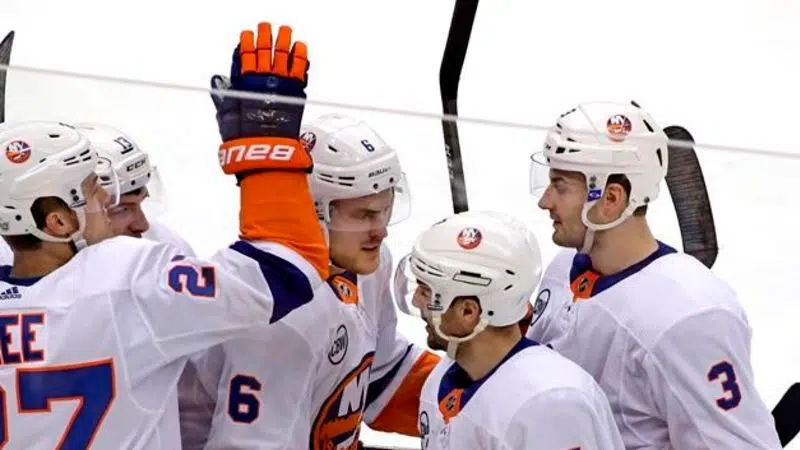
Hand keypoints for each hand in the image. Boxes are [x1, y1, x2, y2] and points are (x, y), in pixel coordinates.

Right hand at [211, 22, 311, 177]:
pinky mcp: (295, 92)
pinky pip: (298, 69)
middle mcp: (261, 80)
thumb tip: (218, 81)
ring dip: (283, 41)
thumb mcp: (226, 116)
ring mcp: (279, 84)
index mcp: (243, 83)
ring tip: (285, 32)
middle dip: (265, 38)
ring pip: (281, 55)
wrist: (265, 150)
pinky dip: (300, 56)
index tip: (247, 36)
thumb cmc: (245, 138)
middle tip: (266, 28)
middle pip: (263, 52)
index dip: (246, 44)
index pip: (244, 57)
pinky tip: (300, 48)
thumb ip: (223, 96)